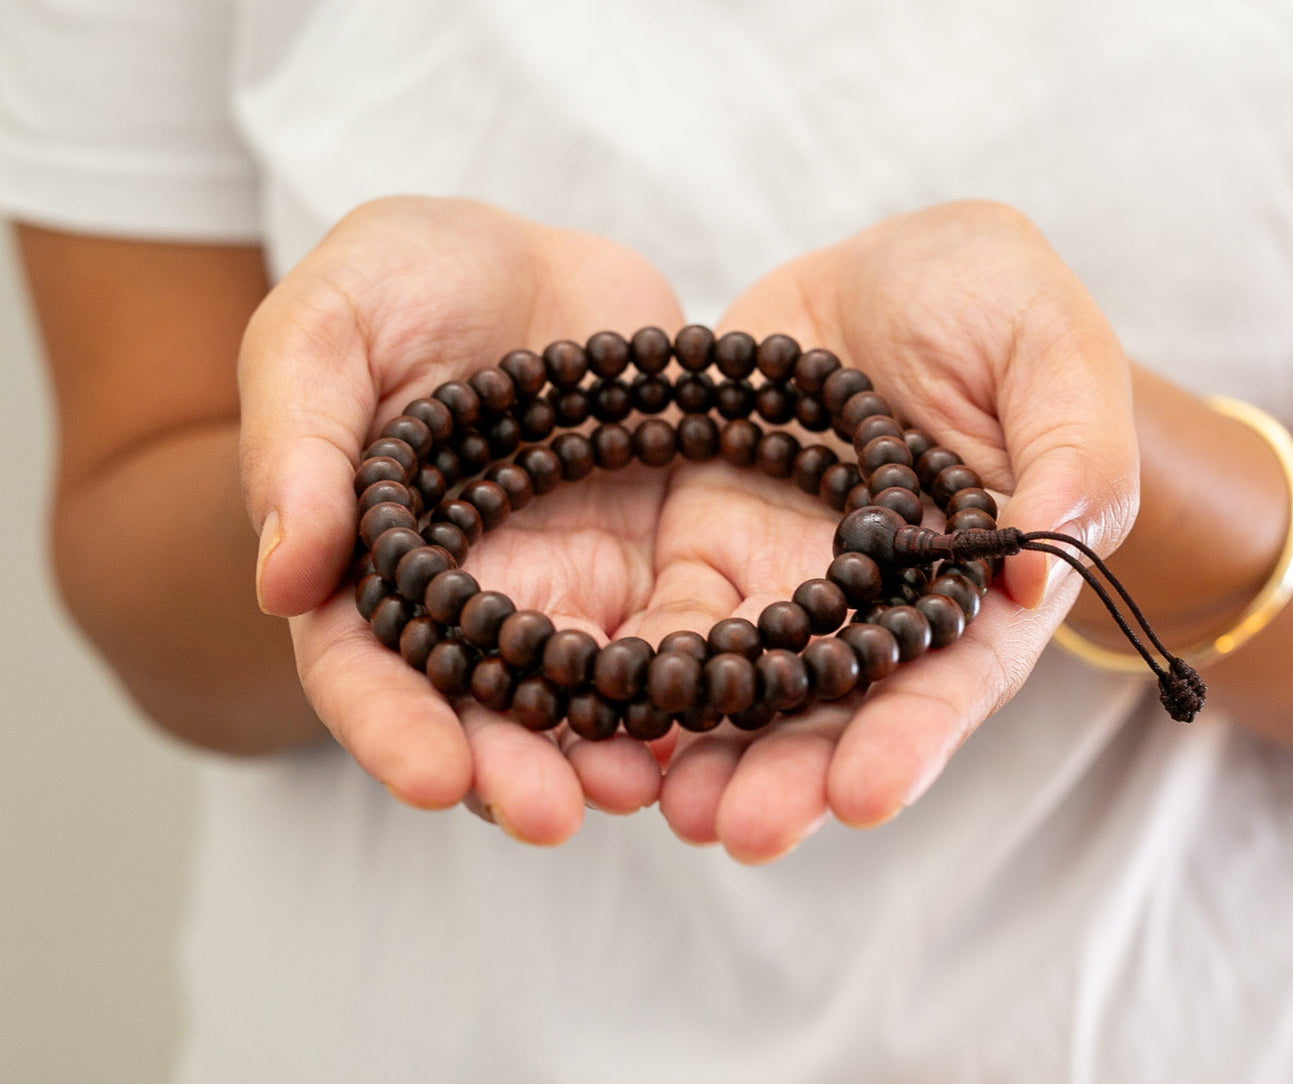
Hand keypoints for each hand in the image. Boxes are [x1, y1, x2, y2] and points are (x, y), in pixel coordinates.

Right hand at [239, 196, 687, 840]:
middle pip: (484, 708)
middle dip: (512, 769)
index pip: (367, 668)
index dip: (392, 727)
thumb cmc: (401, 281)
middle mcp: (474, 601)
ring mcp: (571, 588)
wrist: (525, 258)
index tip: (435, 776)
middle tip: (553, 815)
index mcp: (373, 565)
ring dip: (610, 751)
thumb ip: (297, 437)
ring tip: (643, 789)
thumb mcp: (326, 324)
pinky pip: (679, 635)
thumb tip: (283, 577)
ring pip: (587, 695)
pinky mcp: (656, 562)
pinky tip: (726, 713)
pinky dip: (696, 681)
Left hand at [653, 201, 1139, 859]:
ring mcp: (789, 581)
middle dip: (793, 775)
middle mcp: (879, 606)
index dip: (912, 737)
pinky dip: (644, 669)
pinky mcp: (711, 546)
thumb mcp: (1047, 341)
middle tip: (743, 829)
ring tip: (672, 808)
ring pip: (750, 686)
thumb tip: (1041, 555)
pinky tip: (605, 712)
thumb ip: (1071, 445)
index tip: (864, 794)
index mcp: (977, 581)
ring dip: (709, 751)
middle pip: (839, 709)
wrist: (886, 276)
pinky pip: (674, 618)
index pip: (953, 677)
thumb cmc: (992, 303)